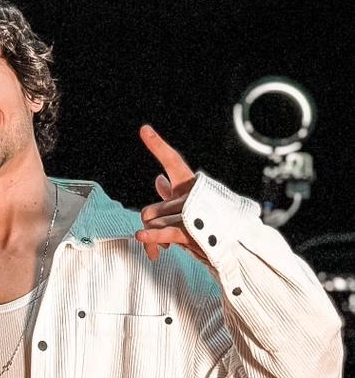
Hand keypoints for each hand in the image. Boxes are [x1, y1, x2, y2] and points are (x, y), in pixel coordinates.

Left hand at [134, 125, 205, 261]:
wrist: (235, 247)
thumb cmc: (209, 227)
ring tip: (168, 244)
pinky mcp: (190, 230)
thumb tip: (159, 179)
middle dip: (152, 225)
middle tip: (162, 236)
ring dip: (155, 238)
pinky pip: (162, 231)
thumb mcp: (188, 207)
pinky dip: (151, 236)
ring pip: (153, 222)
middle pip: (150, 210)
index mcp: (191, 185)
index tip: (144, 130)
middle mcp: (191, 195)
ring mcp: (190, 212)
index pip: (172, 161)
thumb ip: (171, 194)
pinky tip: (141, 236)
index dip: (157, 145)